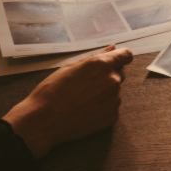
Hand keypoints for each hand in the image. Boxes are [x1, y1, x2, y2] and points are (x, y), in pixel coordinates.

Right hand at [3, 45, 132, 157]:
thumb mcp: (71, 67)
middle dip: (109, 74)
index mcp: (101, 65)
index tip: (114, 60)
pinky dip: (102, 107)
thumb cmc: (52, 91)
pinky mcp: (113, 116)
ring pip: (115, 91)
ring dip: (105, 92)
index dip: (120, 56)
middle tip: (87, 83)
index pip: (125, 55)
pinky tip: (85, 110)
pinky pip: (111, 107)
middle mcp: (112, 81)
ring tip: (82, 99)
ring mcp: (114, 100)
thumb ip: (96, 57)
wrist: (44, 122)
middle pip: (120, 72)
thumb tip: (113, 48)